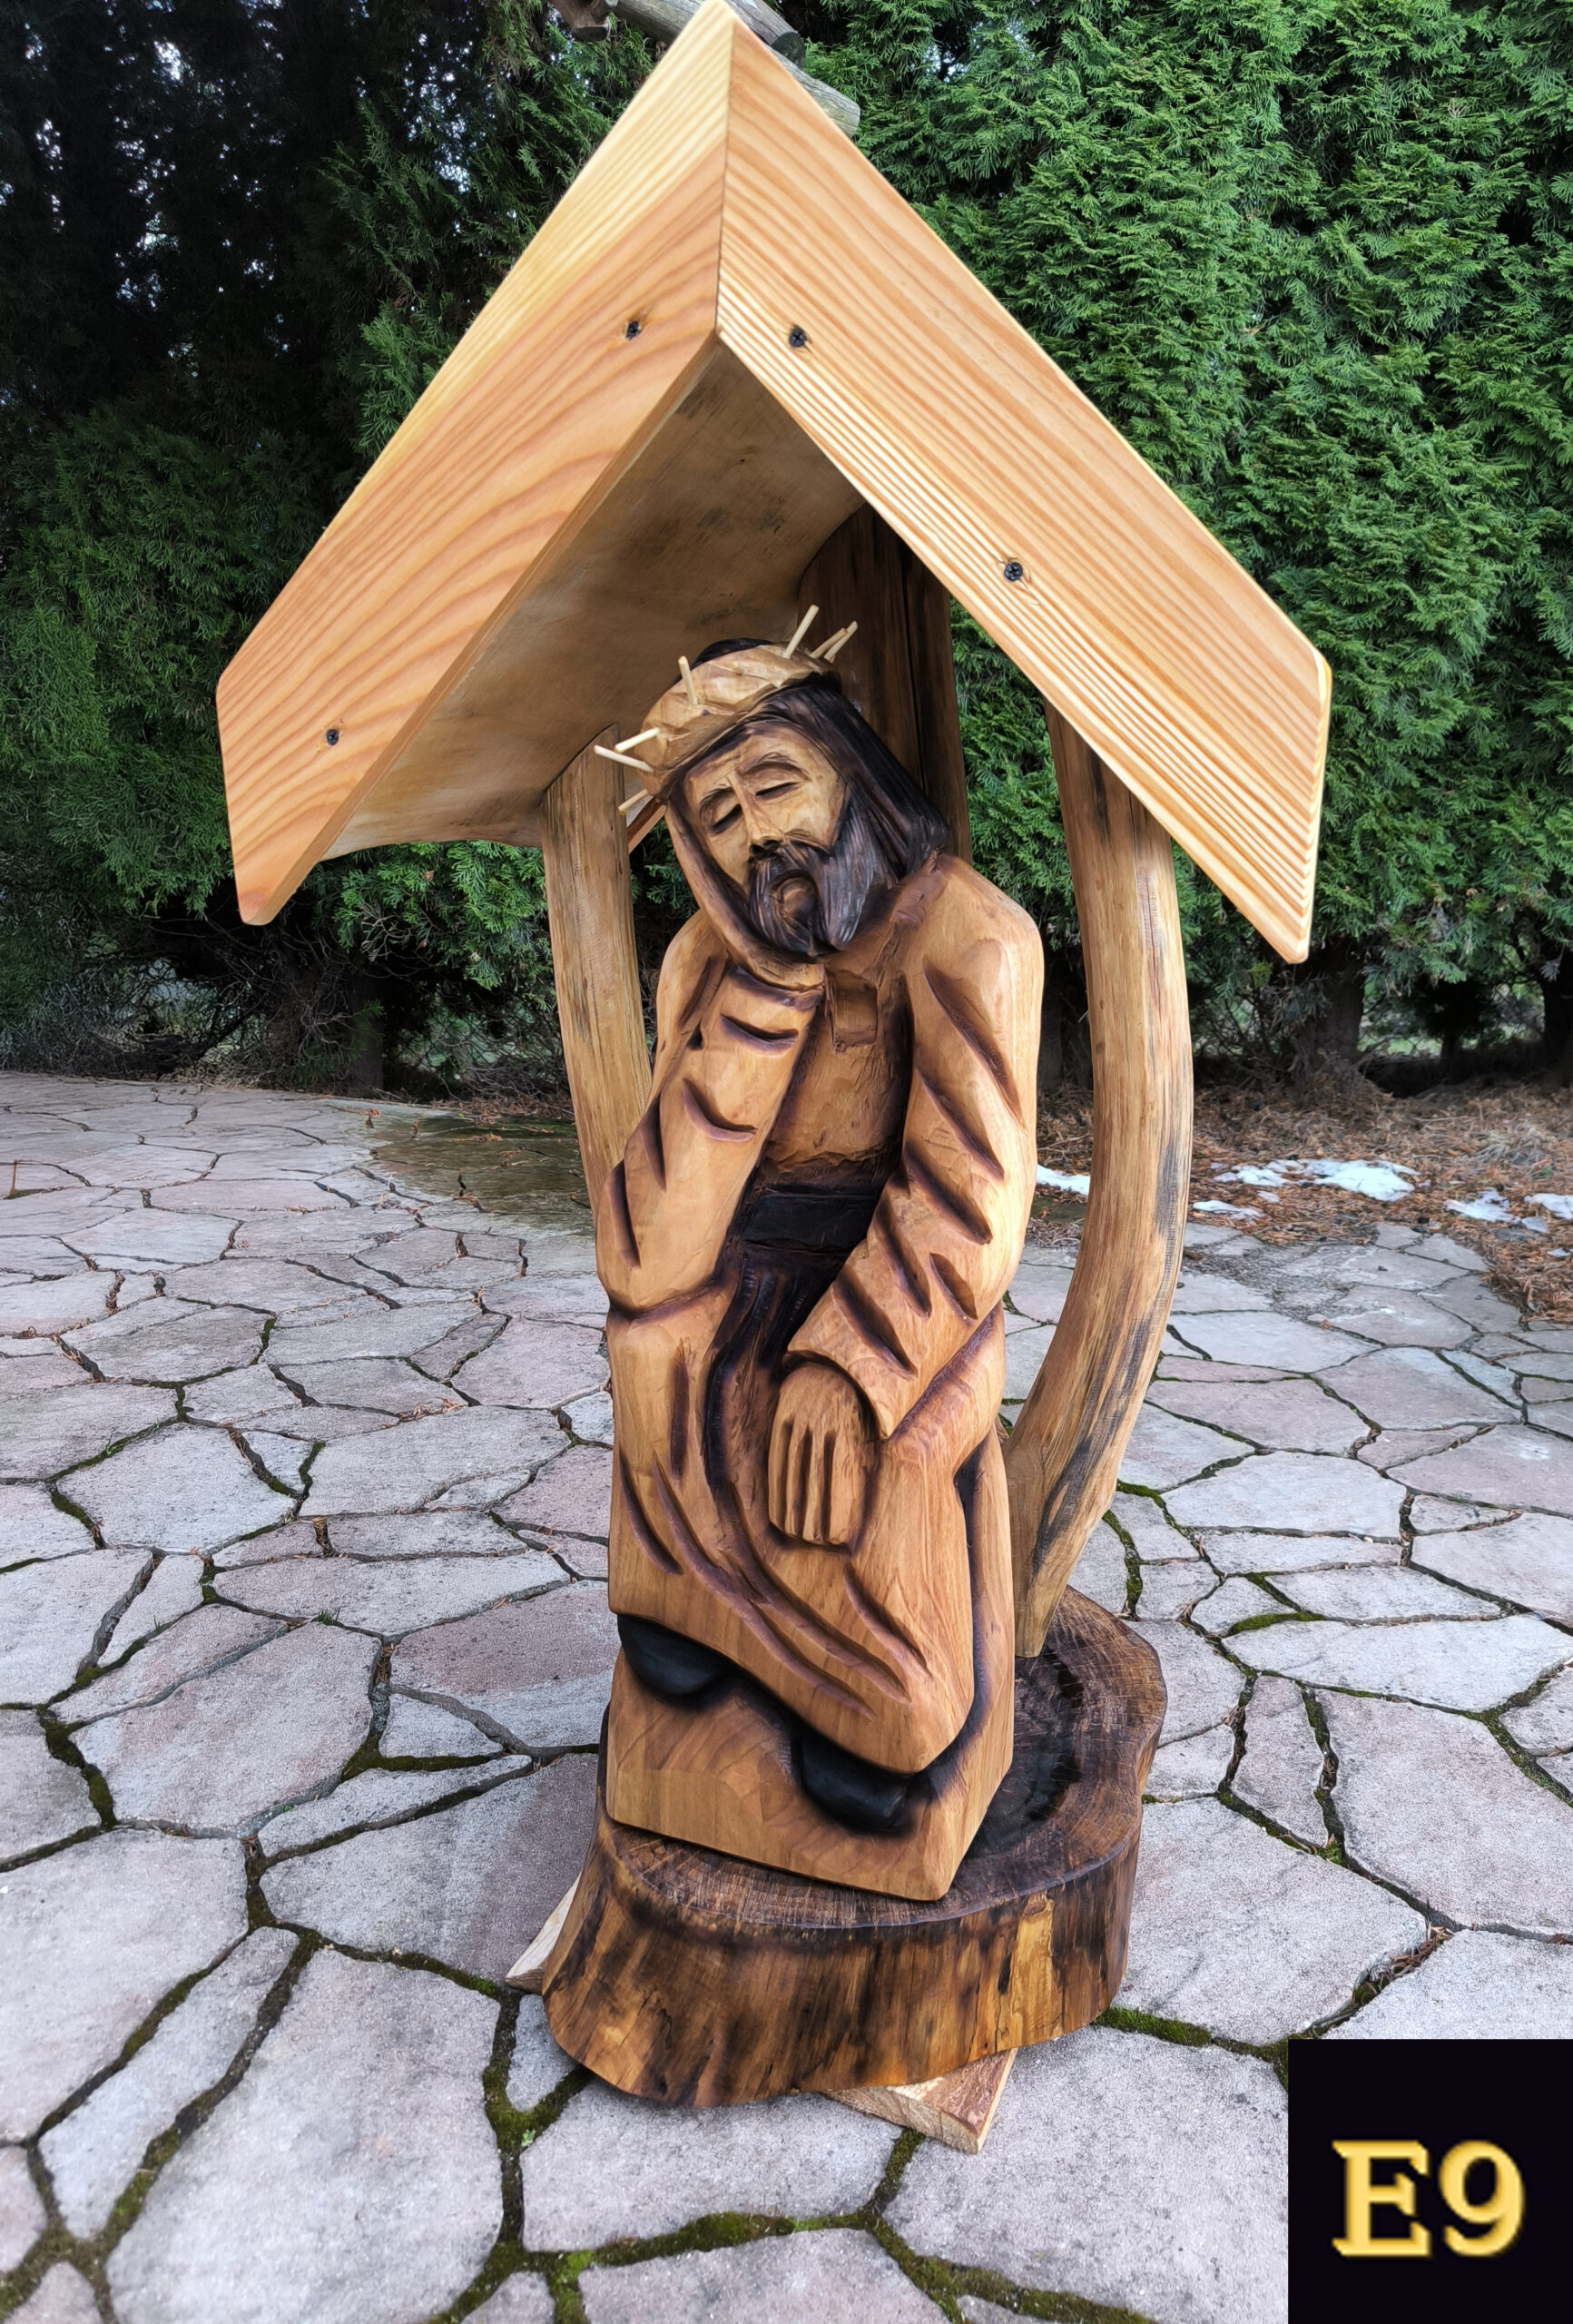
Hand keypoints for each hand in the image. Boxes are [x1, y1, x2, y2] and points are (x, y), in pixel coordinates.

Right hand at [767, 1361, 874, 1546]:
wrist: (832, 1371)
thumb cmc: (855, 1420)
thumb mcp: (866, 1439)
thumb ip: (861, 1472)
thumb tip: (856, 1520)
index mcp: (851, 1426)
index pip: (843, 1477)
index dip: (840, 1510)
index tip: (839, 1538)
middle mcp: (824, 1419)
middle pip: (817, 1477)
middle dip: (816, 1513)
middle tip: (817, 1544)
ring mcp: (801, 1416)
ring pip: (794, 1470)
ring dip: (795, 1507)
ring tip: (799, 1536)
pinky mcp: (782, 1415)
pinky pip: (776, 1458)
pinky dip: (777, 1489)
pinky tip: (779, 1515)